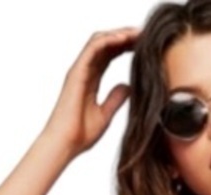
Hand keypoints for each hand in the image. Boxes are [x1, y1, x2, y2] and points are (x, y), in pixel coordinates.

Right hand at [41, 28, 139, 157]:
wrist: (65, 144)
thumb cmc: (80, 135)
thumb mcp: (105, 115)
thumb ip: (115, 99)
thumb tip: (128, 86)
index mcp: (91, 80)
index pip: (109, 54)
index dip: (125, 46)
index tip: (144, 44)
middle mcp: (84, 71)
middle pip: (106, 44)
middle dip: (125, 36)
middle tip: (146, 33)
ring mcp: (79, 70)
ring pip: (100, 40)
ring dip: (119, 33)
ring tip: (138, 33)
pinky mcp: (77, 72)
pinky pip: (93, 47)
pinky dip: (109, 39)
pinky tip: (125, 38)